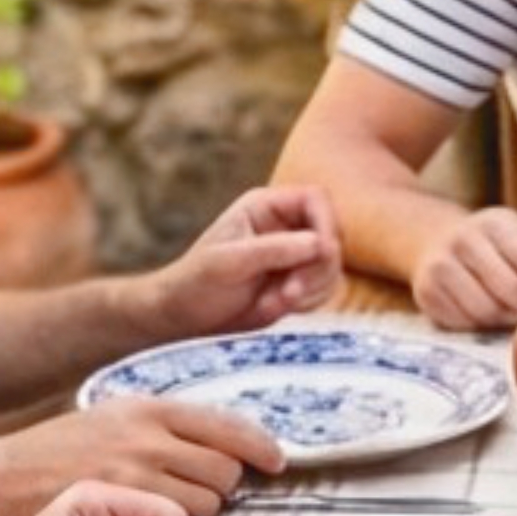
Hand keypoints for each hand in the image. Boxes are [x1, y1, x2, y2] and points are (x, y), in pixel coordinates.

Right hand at [0, 397, 284, 515]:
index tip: (277, 461)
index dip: (260, 446)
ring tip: (169, 515)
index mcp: (149, 408)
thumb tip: (214, 439)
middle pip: (226, 467)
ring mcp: (135, 471)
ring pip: (208, 502)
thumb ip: (160, 427)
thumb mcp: (111, 419)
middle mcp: (148, 435)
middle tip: (203, 496)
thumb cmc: (55, 454)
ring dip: (200, 514)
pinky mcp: (121, 506)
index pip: (228, 424)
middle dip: (223, 485)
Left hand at [138, 186, 343, 337]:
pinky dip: (308, 303)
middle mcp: (285, 227)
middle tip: (290, 292)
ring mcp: (294, 256)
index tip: (324, 251)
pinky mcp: (298, 282)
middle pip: (331, 236)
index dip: (326, 222)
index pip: (316, 200)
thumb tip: (321, 243)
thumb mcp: (230, 262)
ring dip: (311, 290)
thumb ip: (275, 249)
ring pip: (332, 267)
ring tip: (273, 302)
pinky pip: (324, 290)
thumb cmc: (197, 282)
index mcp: (266, 207)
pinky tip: (275, 307)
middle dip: (317, 268)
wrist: (185, 316)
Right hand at [410, 207, 516, 330]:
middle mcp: (466, 238)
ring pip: (487, 312)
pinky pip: (463, 323)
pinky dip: (478, 325)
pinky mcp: (425, 291)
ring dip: (505, 320)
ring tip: (509, 309)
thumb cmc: (499, 250)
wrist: (433, 238)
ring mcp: (441, 264)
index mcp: (500, 223)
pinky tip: (481, 310)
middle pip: (513, 293)